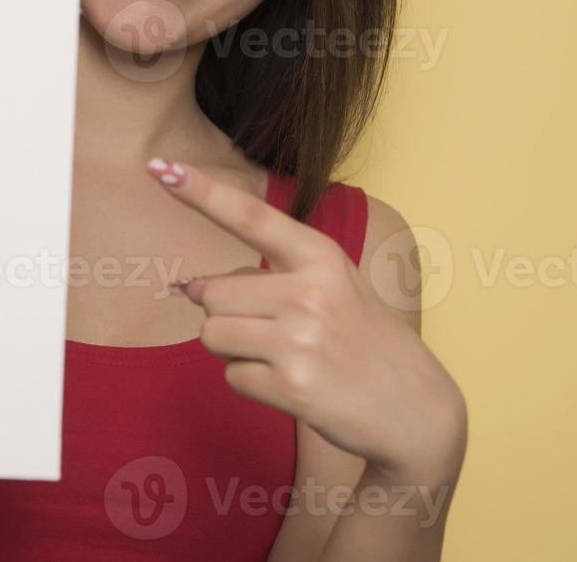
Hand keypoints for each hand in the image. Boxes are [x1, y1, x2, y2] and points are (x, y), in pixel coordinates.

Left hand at [148, 158, 466, 483]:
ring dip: (235, 350)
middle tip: (272, 330)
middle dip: (225, 314)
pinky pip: (231, 377)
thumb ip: (264, 276)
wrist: (415, 409)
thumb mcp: (327, 287)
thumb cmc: (359, 340)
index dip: (201, 192)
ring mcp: (301, 340)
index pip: (249, 217)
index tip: (162, 167)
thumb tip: (187, 286)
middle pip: (213, 293)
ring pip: (213, 335)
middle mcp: (310, 292)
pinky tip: (292, 384)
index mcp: (321, 256)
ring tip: (283, 356)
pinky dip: (251, 383)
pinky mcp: (293, 386)